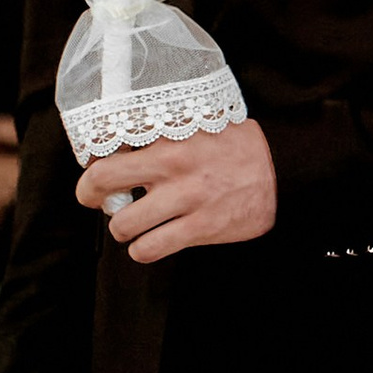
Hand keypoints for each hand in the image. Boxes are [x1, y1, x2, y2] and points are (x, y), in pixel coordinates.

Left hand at [80, 120, 275, 261]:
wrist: (281, 168)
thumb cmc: (233, 146)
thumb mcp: (196, 123)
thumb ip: (160, 133)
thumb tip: (118, 146)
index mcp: (168, 135)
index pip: (108, 146)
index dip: (91, 165)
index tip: (93, 176)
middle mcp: (172, 165)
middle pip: (102, 183)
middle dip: (91, 197)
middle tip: (98, 201)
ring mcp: (187, 198)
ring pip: (123, 224)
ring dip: (122, 229)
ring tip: (132, 226)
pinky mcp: (202, 227)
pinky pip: (150, 248)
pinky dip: (142, 250)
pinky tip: (149, 243)